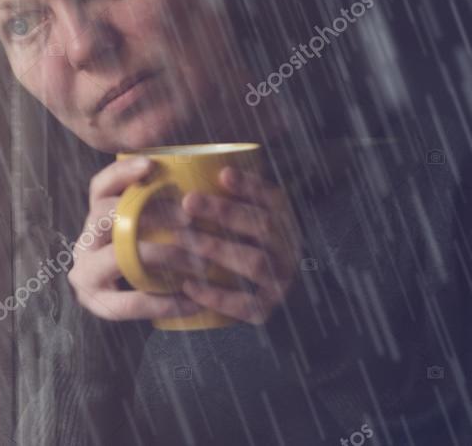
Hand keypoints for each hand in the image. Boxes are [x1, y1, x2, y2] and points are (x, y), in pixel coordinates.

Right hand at [67, 156, 203, 321]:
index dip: (121, 173)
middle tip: (189, 218)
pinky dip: (165, 302)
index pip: (99, 187)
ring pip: (117, 256)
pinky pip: (132, 302)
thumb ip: (164, 207)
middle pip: (104, 215)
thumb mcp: (151, 228)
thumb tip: (205, 179)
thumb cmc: (152, 256)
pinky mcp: (98, 303)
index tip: (151, 164)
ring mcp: (86, 273)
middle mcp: (85, 241)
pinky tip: (193, 301)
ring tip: (200, 261)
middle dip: (149, 213)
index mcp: (96, 217)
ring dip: (162, 256)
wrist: (134, 304)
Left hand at [177, 166, 301, 324]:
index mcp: (283, 220)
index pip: (273, 198)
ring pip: (255, 262)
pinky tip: (188, 285)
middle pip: (262, 226)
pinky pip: (244, 305)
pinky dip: (216, 296)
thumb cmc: (243, 243)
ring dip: (218, 248)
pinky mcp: (266, 308)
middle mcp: (287, 248)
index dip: (250, 185)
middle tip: (188, 201)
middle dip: (225, 212)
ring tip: (184, 238)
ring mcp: (280, 279)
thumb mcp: (246, 214)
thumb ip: (227, 193)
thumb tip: (202, 163)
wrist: (268, 291)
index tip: (223, 173)